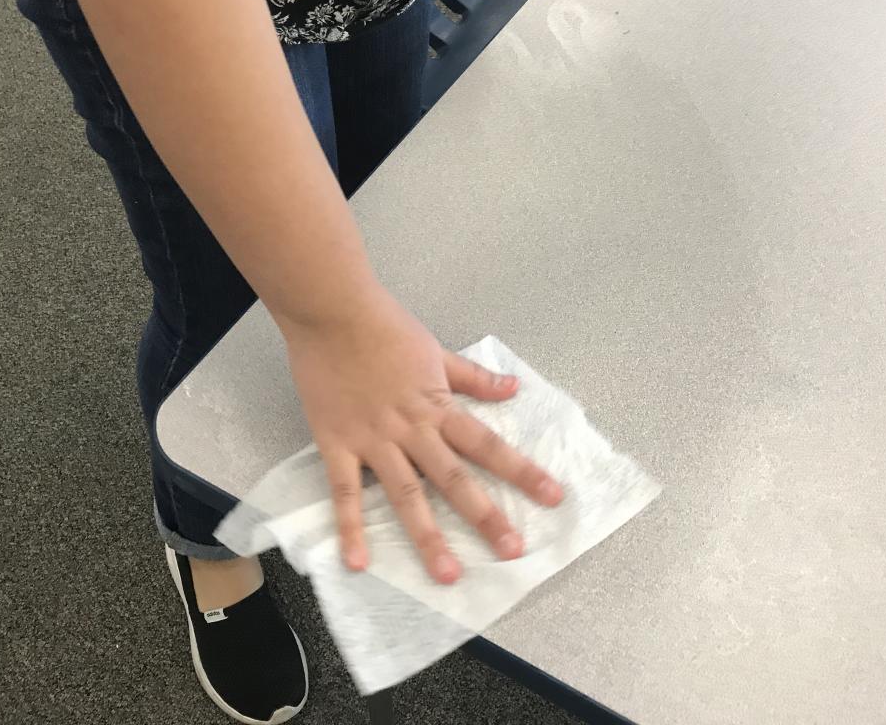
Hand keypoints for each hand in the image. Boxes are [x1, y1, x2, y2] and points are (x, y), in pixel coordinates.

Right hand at [281, 289, 563, 583]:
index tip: (553, 497)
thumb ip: (474, 377)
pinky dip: (350, 527)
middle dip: (485, 517)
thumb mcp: (437, 350)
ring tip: (446, 574)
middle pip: (455, 479)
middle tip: (511, 552)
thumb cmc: (385, 326)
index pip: (488, 445)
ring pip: (406, 495)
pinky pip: (345, 492)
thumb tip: (514, 389)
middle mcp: (411, 430)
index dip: (522, 472)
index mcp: (438, 406)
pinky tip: (359, 562)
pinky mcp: (337, 444)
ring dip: (427, 536)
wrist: (332, 311)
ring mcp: (374, 441)